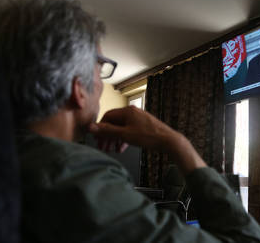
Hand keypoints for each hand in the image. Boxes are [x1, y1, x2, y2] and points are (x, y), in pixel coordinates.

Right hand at [88, 106, 205, 173]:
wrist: (168, 141)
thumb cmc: (148, 136)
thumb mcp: (125, 135)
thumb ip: (107, 131)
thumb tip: (91, 128)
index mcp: (127, 111)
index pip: (108, 116)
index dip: (101, 127)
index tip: (97, 138)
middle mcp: (133, 112)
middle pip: (114, 122)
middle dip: (108, 135)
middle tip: (103, 146)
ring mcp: (139, 119)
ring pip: (122, 127)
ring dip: (115, 138)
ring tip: (112, 149)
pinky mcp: (143, 126)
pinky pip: (129, 130)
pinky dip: (124, 138)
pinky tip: (122, 148)